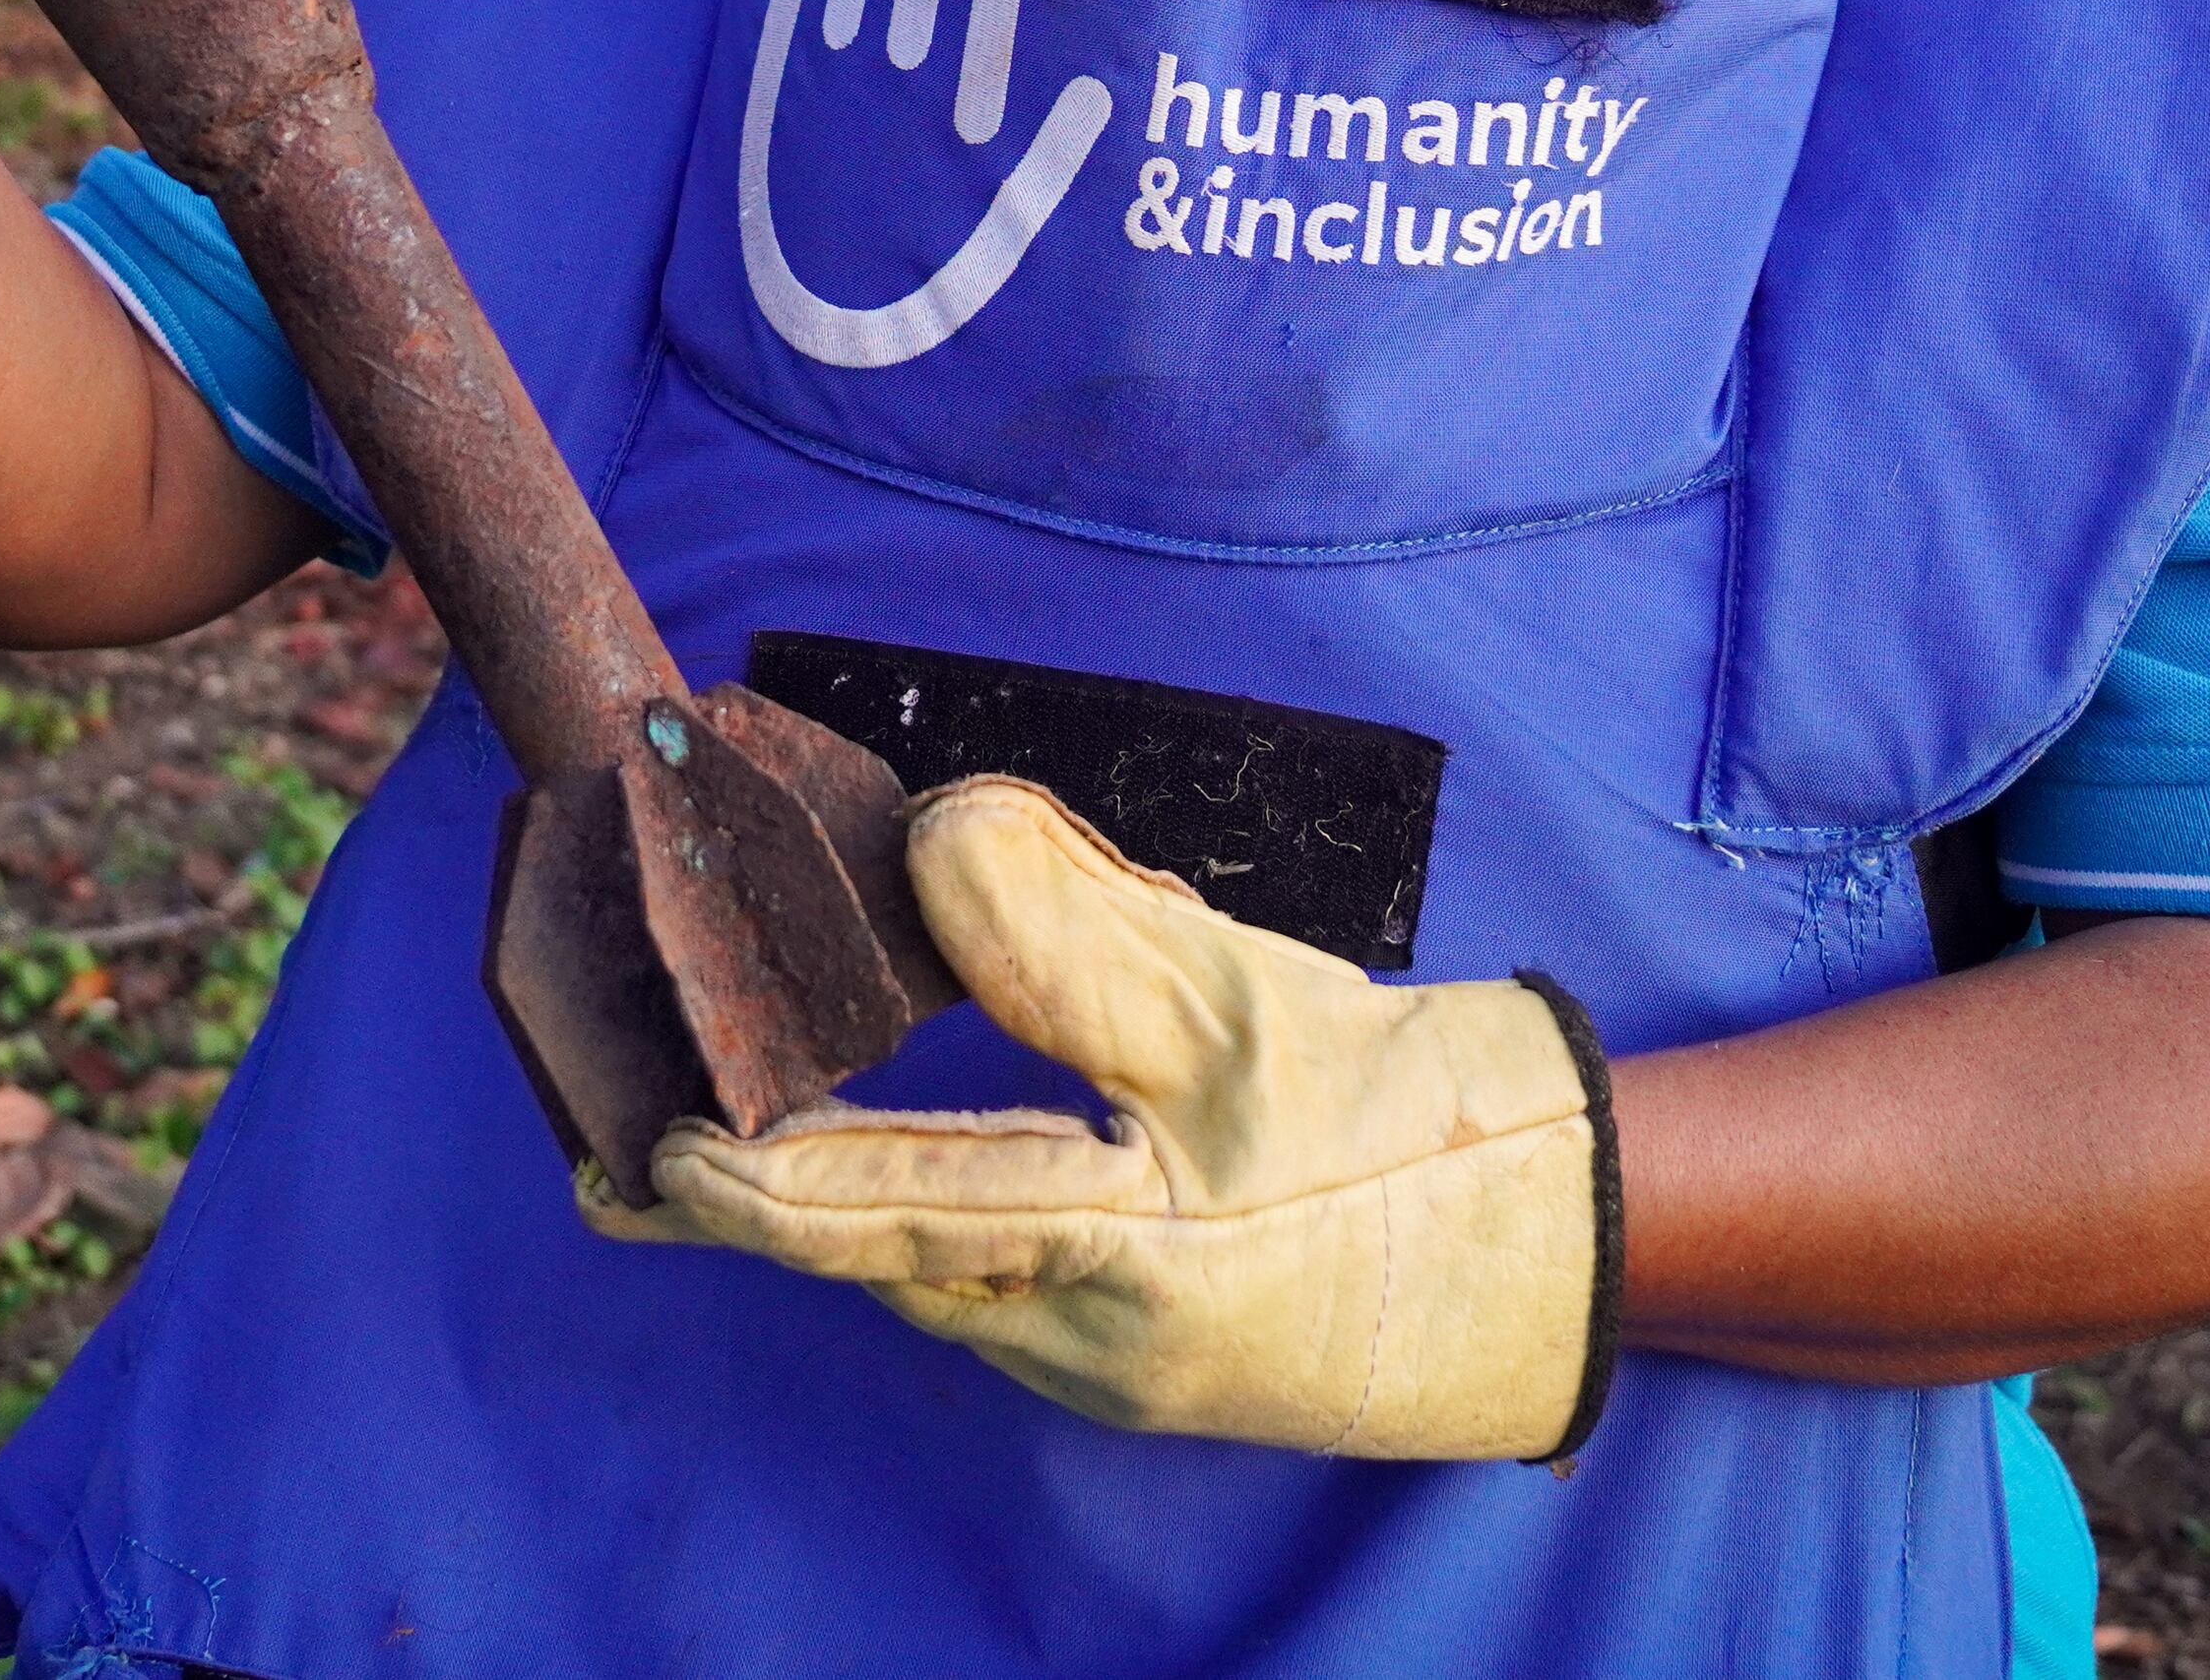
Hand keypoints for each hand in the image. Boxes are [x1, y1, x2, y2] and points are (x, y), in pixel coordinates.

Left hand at [594, 776, 1615, 1462]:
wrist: (1563, 1245)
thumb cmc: (1417, 1126)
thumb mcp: (1239, 998)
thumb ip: (1072, 926)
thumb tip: (936, 837)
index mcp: (1111, 1263)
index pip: (870, 1217)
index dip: (739, 1184)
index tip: (646, 1147)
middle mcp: (1086, 1345)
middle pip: (880, 1255)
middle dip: (770, 1192)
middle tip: (651, 1139)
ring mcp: (1114, 1370)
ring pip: (934, 1271)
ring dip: (852, 1198)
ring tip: (753, 1134)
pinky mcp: (1146, 1360)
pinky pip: (997, 1283)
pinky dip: (933, 1213)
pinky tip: (911, 1155)